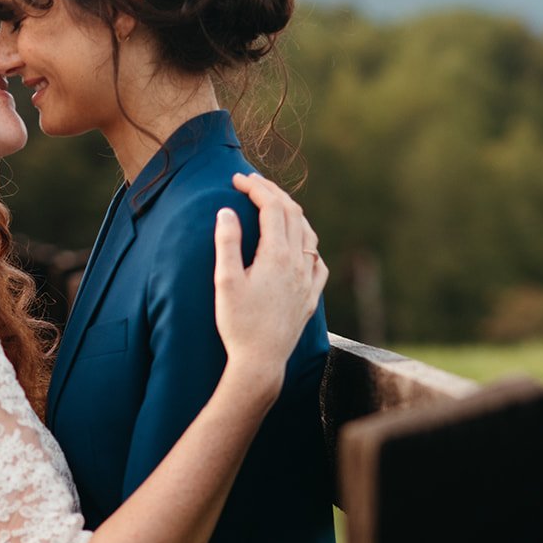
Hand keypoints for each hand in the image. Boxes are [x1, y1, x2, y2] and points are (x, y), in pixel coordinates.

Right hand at [213, 173, 327, 391]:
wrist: (261, 362)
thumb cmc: (238, 324)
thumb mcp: (225, 282)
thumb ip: (227, 243)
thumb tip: (227, 211)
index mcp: (276, 255)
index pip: (271, 207)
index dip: (255, 188)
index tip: (237, 180)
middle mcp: (298, 264)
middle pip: (293, 213)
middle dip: (273, 193)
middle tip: (252, 183)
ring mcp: (308, 281)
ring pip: (308, 234)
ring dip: (293, 214)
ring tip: (275, 207)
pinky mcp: (311, 298)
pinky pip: (318, 262)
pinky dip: (308, 245)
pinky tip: (301, 248)